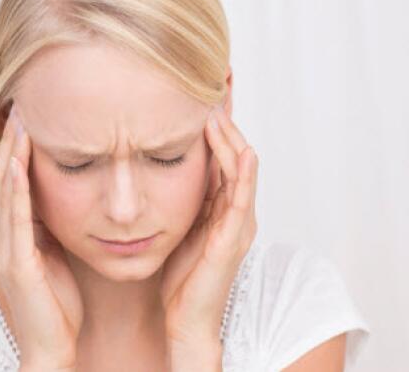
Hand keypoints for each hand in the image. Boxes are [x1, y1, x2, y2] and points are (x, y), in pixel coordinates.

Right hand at [0, 102, 83, 369]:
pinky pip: (16, 220)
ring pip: (4, 193)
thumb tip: (67, 196)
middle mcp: (6, 238)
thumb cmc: (57, 305)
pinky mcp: (18, 264)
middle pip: (2, 178)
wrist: (53, 347)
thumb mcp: (54, 256)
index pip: (12, 182)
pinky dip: (16, 189)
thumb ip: (52, 227)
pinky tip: (19, 166)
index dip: (17, 149)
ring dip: (10, 156)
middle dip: (11, 142)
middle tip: (20, 107)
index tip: (28, 116)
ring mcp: (8, 250)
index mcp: (16, 235)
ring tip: (19, 123)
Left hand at [159, 104, 258, 347]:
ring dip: (234, 139)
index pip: (224, 156)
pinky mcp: (234, 238)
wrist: (186, 317)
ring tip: (220, 111)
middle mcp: (237, 210)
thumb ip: (181, 197)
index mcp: (223, 206)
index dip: (217, 126)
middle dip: (227, 122)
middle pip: (237, 155)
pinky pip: (243, 199)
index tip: (203, 96)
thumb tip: (163, 165)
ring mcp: (239, 223)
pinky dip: (246, 173)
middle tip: (216, 91)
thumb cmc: (182, 275)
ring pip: (243, 170)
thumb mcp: (179, 225)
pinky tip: (244, 151)